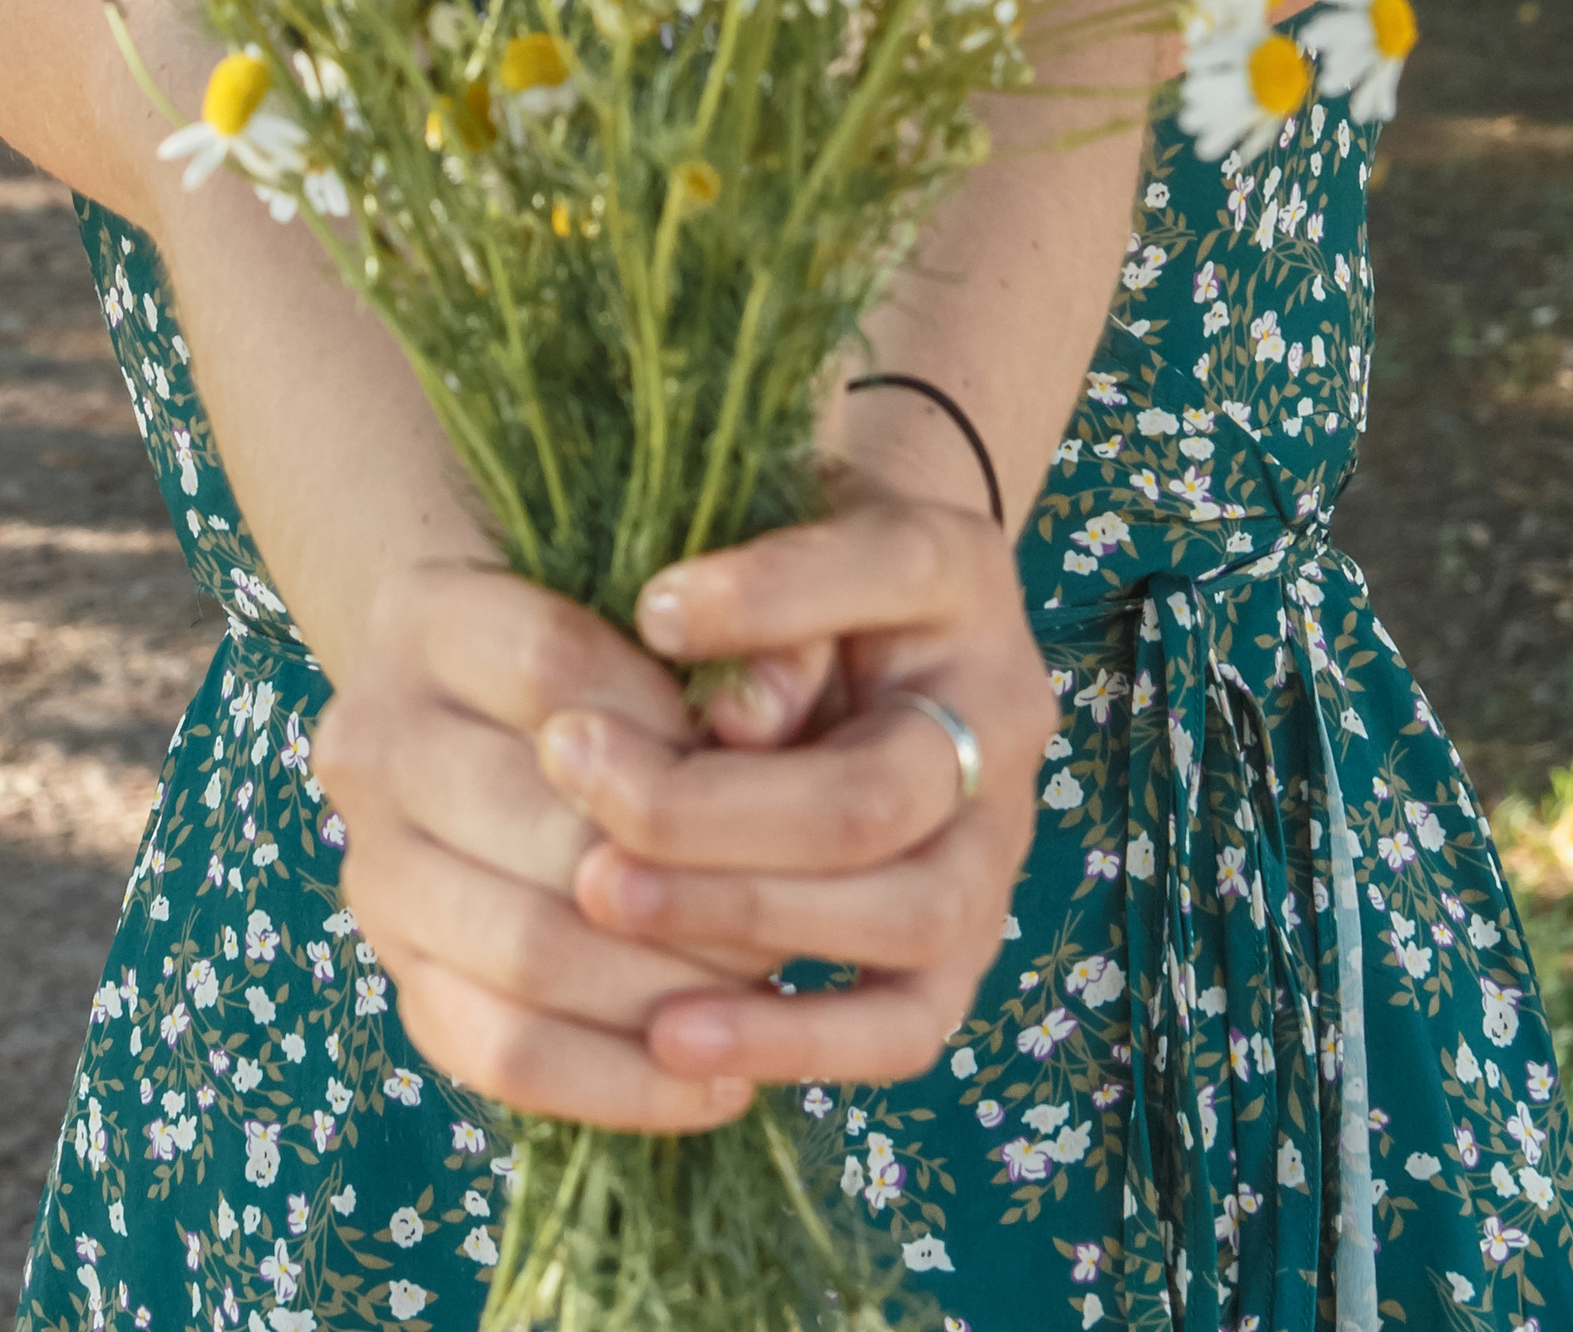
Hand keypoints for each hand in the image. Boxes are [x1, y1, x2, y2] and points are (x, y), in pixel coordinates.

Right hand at [311, 560, 761, 1130]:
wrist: (506, 713)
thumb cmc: (633, 651)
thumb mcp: (692, 619)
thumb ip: (746, 648)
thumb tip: (768, 721)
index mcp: (425, 614)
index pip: (549, 665)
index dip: (672, 722)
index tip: (776, 764)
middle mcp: (370, 736)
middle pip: (544, 829)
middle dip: (691, 883)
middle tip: (800, 909)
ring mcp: (373, 864)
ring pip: (525, 951)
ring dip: (670, 987)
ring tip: (770, 990)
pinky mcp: (397, 972)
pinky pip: (500, 1054)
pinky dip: (618, 1084)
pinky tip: (718, 1080)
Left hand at [548, 481, 1049, 1086]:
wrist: (867, 605)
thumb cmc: (784, 559)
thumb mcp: (768, 528)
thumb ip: (760, 605)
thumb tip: (734, 723)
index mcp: (955, 572)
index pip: (888, 570)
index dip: (770, 596)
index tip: (647, 609)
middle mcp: (1000, 710)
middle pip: (877, 795)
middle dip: (706, 807)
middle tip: (572, 770)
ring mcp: (997, 837)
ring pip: (908, 918)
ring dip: (739, 915)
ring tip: (600, 893)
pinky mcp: (964, 943)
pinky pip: (908, 1025)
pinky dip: (794, 1043)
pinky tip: (670, 1034)